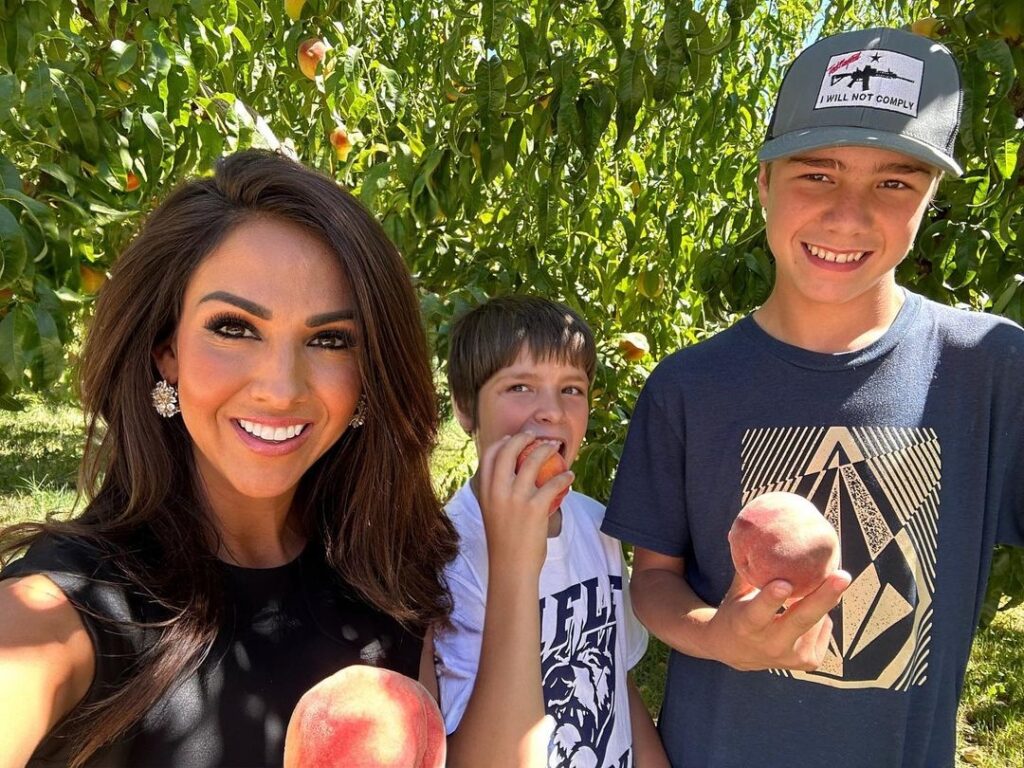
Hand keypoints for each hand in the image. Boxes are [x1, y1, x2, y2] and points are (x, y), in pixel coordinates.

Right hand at [476, 432, 572, 574]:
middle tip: (535, 436)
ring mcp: (516, 499)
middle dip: (523, 438)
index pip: (488, 455)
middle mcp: (497, 491)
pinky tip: (569, 476)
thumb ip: (498, 494)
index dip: (501, 442)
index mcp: (484, 491)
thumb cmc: (504, 542)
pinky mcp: (535, 508)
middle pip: (509, 450)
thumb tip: (513, 476)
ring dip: (547, 450)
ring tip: (555, 449)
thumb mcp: (492, 513)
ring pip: (533, 461)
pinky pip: (554, 484)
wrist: (510, 568)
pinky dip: (565, 477)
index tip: (512, 438)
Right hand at [704, 569, 851, 671]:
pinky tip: (804, 616)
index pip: (759, 611)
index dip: (772, 598)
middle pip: (801, 620)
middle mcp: (769, 644)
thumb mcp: (737, 592)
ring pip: (817, 620)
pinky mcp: (808, 662)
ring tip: (803, 597)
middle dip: (824, 597)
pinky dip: (818, 617)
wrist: (735, 653)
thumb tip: (757, 531)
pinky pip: (824, 628)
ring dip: (815, 603)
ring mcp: (791, 656)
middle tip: (842, 576)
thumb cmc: (736, 612)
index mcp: (746, 624)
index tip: (783, 583)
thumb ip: (751, 569)